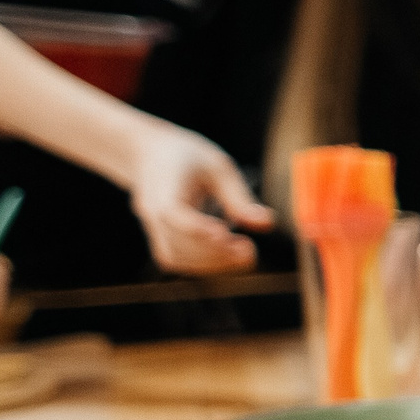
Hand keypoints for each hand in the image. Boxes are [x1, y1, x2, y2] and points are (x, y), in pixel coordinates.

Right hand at [126, 122, 274, 275]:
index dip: (197, 229)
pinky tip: (227, 256)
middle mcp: (151, 211)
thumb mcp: (218, 168)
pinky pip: (176, 260)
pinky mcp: (158, 239)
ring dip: (211, 262)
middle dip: (214, 252)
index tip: (226, 236)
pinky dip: (202, 264)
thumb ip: (240, 198)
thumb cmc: (189, 157)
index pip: (172, 214)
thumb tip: (268, 223)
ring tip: (244, 253)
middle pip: (177, 241)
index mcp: (163, 186)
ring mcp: (152, 228)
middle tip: (250, 252)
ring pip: (176, 256)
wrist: (151, 155)